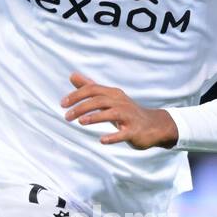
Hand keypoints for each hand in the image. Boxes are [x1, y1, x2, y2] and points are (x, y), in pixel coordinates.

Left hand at [61, 72, 178, 149]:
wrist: (154, 125)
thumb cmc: (127, 112)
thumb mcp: (109, 98)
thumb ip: (90, 88)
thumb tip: (72, 75)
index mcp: (113, 94)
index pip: (93, 89)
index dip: (76, 95)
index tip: (62, 104)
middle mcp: (121, 102)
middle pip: (99, 100)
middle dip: (81, 107)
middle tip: (66, 117)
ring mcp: (129, 117)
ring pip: (111, 114)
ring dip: (95, 117)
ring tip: (81, 122)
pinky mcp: (135, 131)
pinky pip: (124, 133)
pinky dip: (113, 137)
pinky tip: (102, 140)